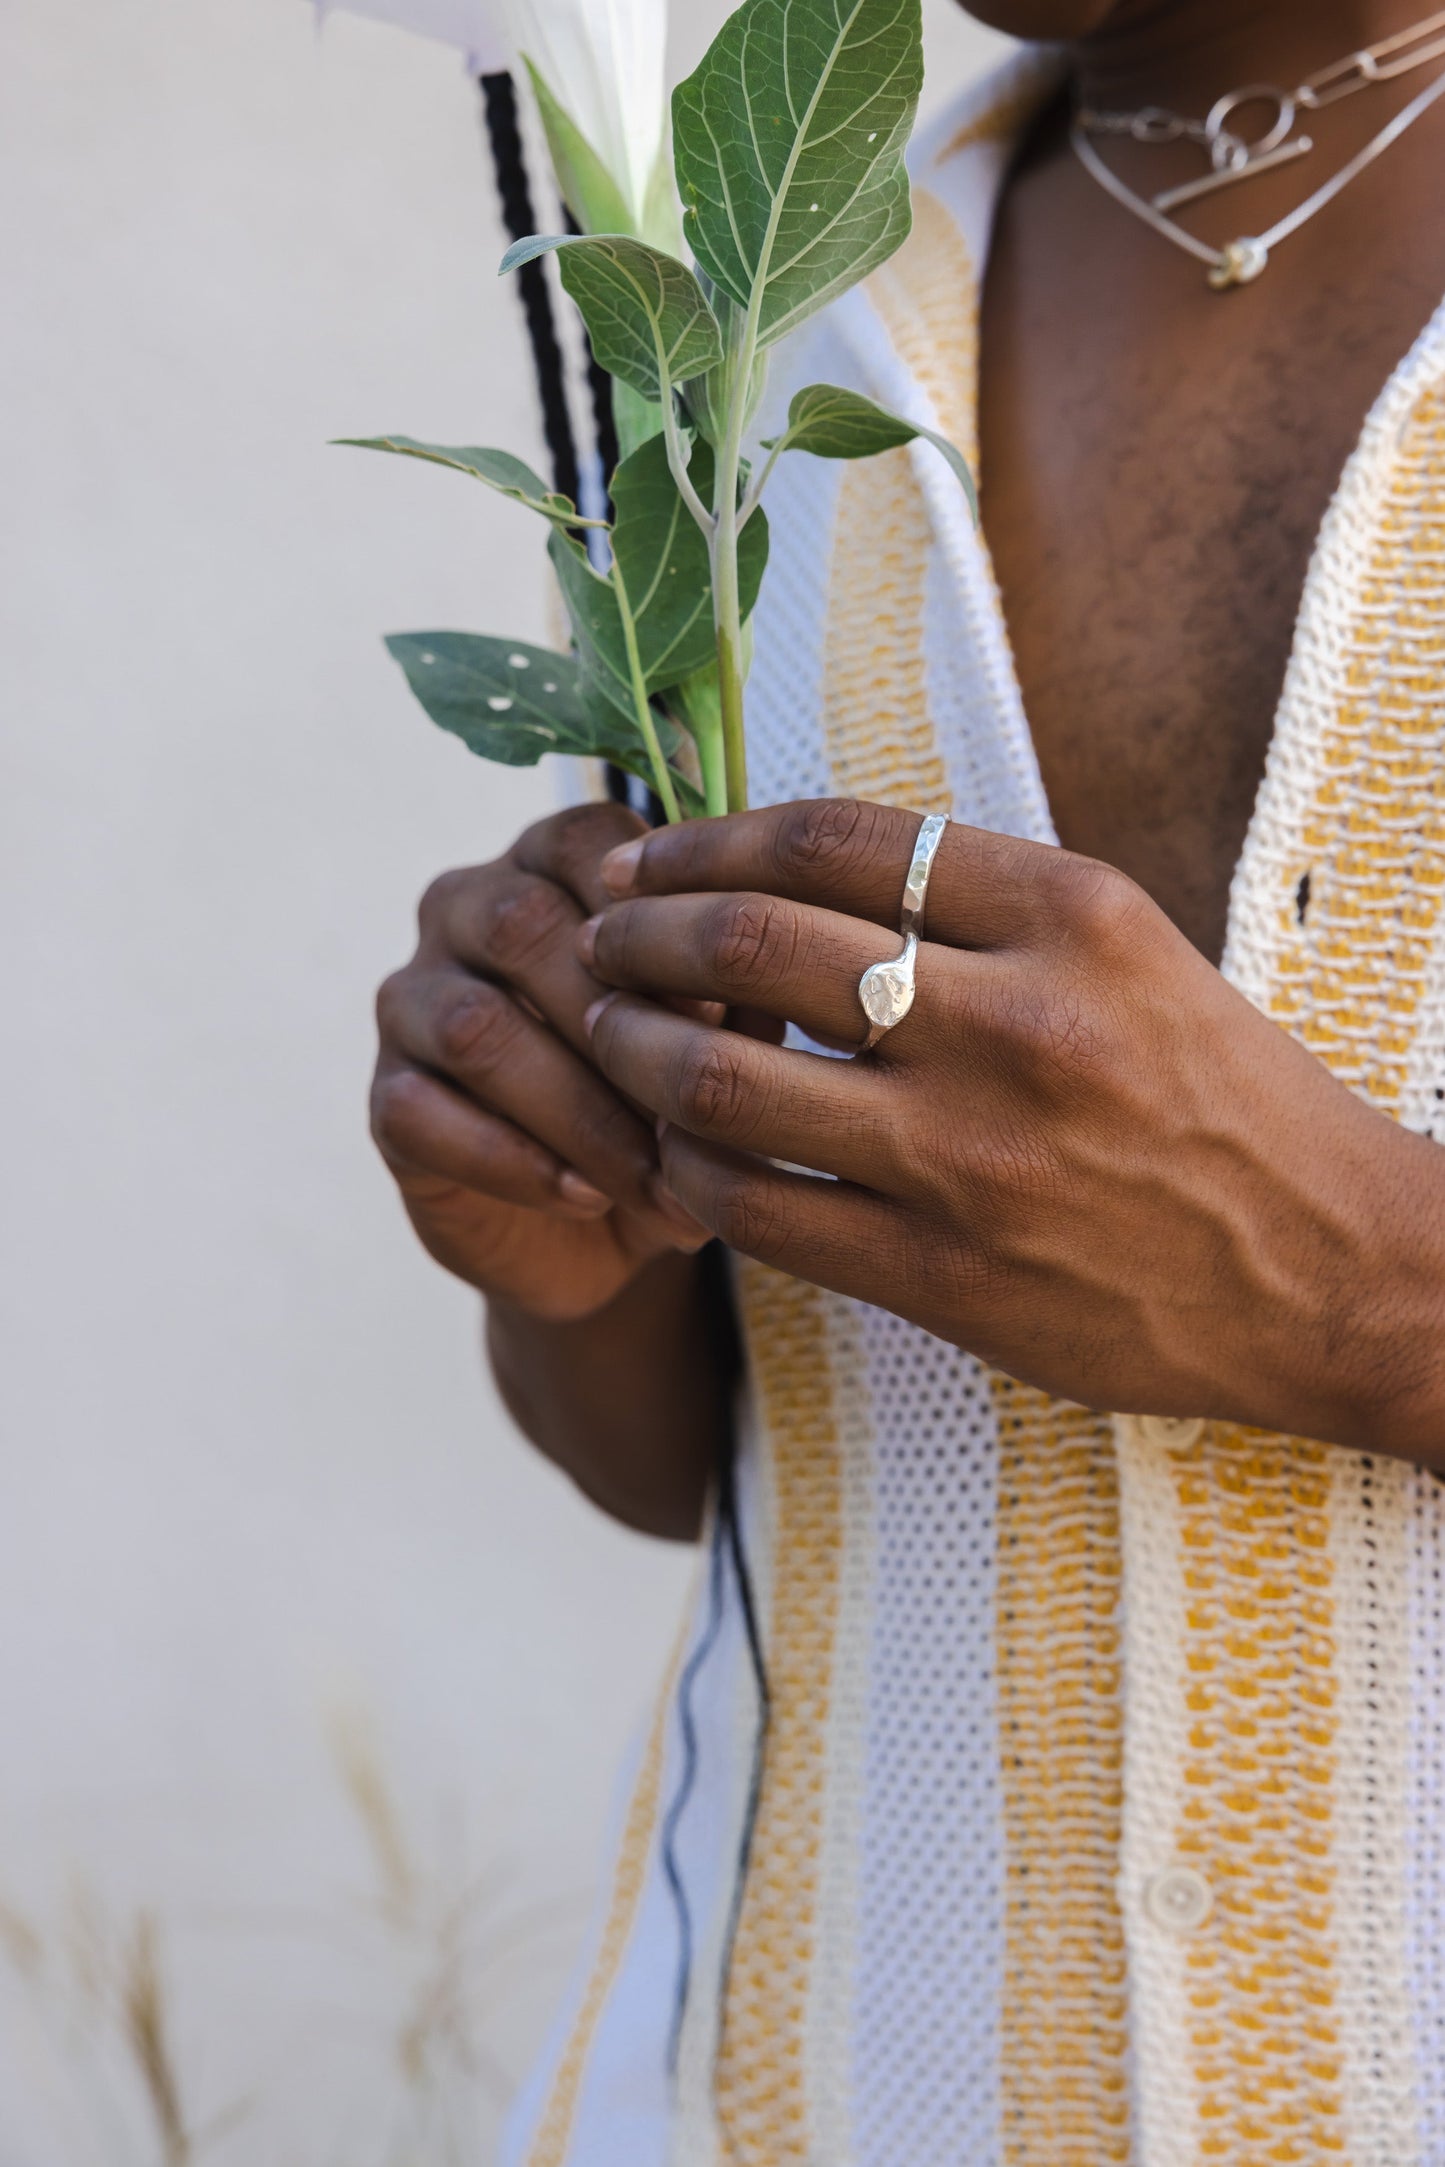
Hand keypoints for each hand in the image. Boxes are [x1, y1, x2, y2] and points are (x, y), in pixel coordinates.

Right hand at [371, 802, 708, 1322]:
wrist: (610, 1228)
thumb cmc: (673, 1107)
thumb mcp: (725, 1054)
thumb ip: (737, 1005)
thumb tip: (754, 997)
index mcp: (553, 866)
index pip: (586, 843)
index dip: (655, 917)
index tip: (718, 1010)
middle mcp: (467, 909)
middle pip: (519, 926)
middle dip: (617, 1029)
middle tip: (694, 1120)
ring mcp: (414, 1000)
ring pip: (474, 1027)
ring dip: (577, 1112)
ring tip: (653, 1180)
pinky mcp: (387, 1095)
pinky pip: (422, 1113)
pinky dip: (515, 1161)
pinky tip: (584, 1197)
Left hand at [579, 798, 1444, 1455]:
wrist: (1328, 1273)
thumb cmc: (1222, 1099)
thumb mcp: (1130, 952)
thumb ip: (981, 905)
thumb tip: (799, 873)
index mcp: (1071, 914)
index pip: (833, 838)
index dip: (708, 840)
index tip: (651, 857)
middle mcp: (1016, 1023)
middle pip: (755, 943)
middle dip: (641, 933)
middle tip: (599, 939)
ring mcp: (972, 1158)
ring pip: (727, 1080)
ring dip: (635, 1049)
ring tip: (606, 1035)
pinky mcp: (945, 1274)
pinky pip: (759, 1209)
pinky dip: (688, 1170)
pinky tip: (672, 1151)